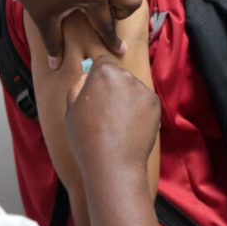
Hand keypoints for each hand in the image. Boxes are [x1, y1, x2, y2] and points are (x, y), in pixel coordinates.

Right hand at [65, 56, 159, 178]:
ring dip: (126, 98)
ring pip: (132, 88)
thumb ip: (78, 87)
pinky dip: (139, 110)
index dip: (98, 75)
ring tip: (117, 123)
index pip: (103, 61)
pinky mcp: (155, 105)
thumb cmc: (87, 138)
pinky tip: (129, 127)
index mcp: (103, 73)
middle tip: (105, 111)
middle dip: (113, 87)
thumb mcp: (71, 110)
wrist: (113, 163)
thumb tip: (86, 77)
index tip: (95, 91)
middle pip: (119, 75)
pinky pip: (144, 101)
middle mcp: (126, 76)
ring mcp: (143, 90)